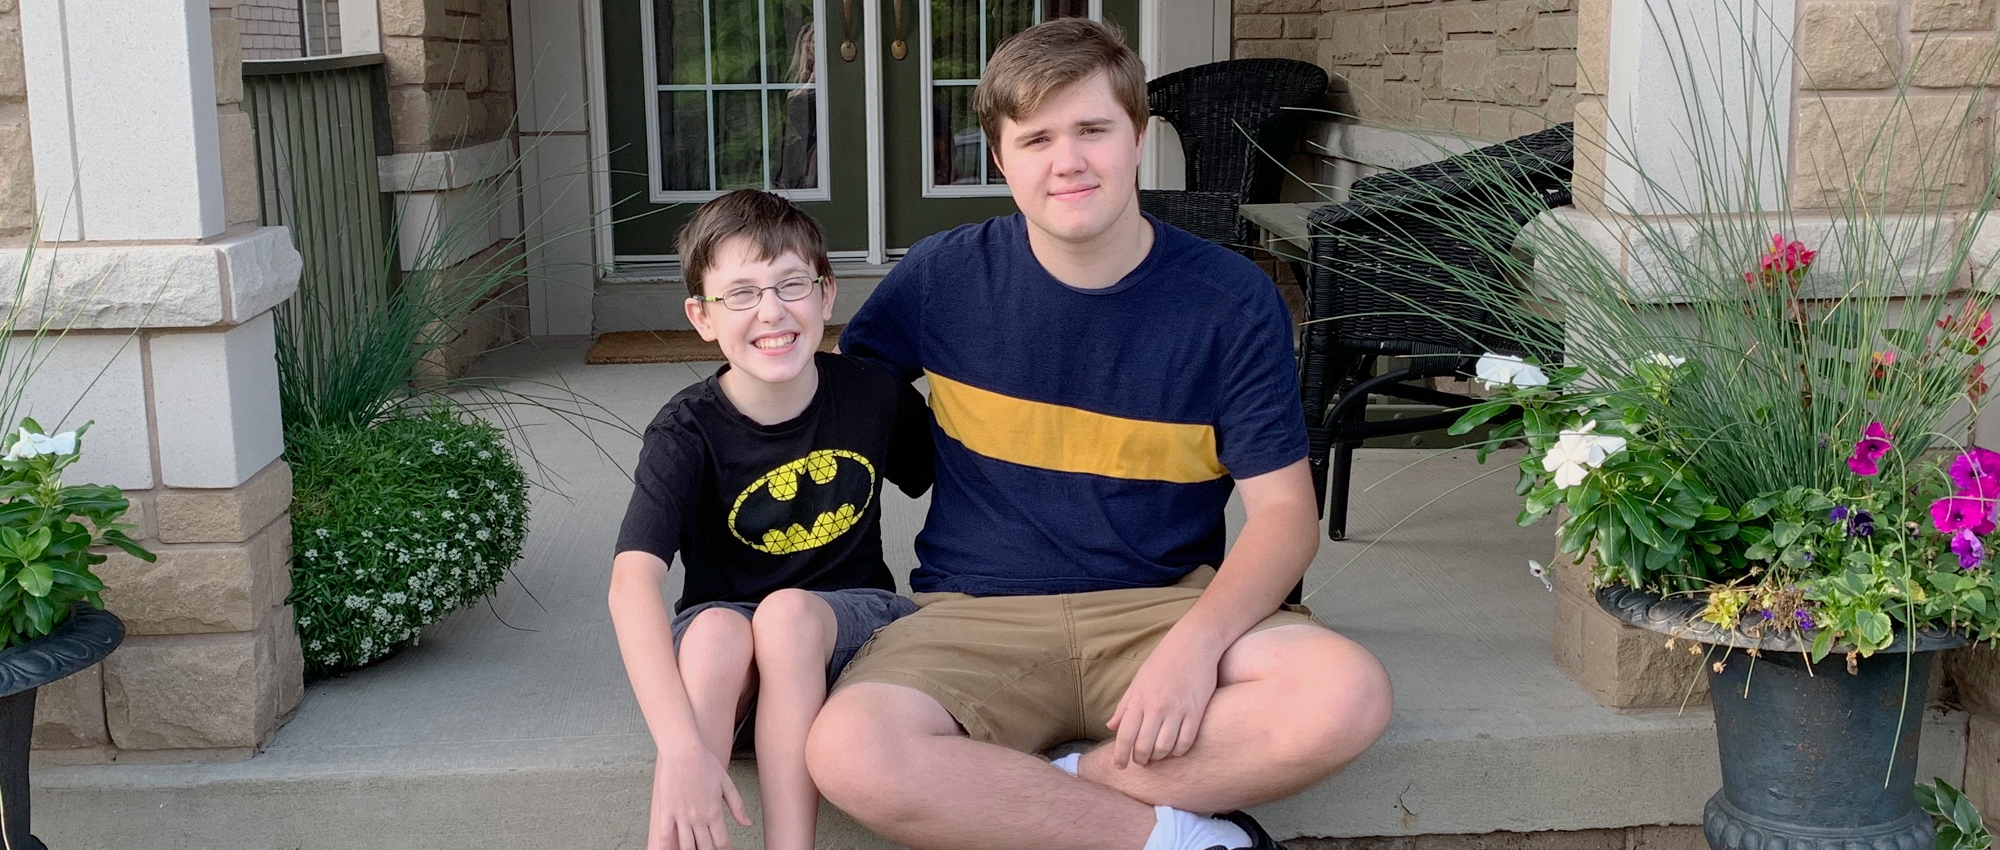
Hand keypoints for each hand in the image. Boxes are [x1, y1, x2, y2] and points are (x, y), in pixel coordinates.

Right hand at [648, 746, 750, 849]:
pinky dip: (667, 847)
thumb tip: (747, 823)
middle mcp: (698, 818)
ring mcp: (681, 816)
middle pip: (705, 847)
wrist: (684, 751)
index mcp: (714, 812)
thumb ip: (737, 806)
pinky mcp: (667, 811)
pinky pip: (665, 835)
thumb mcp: (727, 783)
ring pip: (686, 846)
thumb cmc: (706, 763)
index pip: (722, 842)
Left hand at [1106, 638, 1220, 768]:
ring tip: (1157, 755)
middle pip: (1144, 747)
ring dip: (1159, 757)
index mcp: (1139, 700)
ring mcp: (1177, 710)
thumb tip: (1110, 727)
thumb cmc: (1163, 661)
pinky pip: (1186, 742)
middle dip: (1140, 759)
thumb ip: (1124, 706)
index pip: (1124, 736)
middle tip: (1141, 761)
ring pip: (1164, 748)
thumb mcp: (1138, 681)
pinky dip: (1178, 751)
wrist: (1193, 644)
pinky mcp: (1196, 711)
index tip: (1120, 766)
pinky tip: (1175, 748)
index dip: (1120, 756)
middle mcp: (1156, 707)